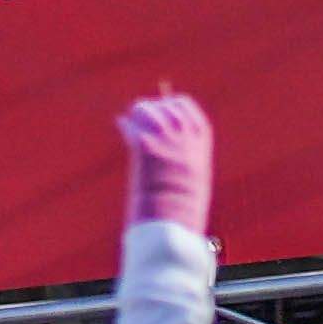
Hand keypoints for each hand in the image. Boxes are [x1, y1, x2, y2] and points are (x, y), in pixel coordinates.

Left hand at [112, 87, 215, 244]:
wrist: (173, 219)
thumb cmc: (184, 202)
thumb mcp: (193, 171)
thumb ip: (184, 150)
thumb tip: (169, 138)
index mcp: (200, 136)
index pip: (183, 103)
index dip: (168, 105)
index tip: (159, 112)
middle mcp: (183, 132)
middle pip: (161, 103)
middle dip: (150, 110)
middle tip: (140, 121)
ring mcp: (164, 136)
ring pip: (143, 109)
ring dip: (136, 117)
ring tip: (132, 126)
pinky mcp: (144, 144)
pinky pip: (129, 125)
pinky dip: (125, 127)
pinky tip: (122, 126)